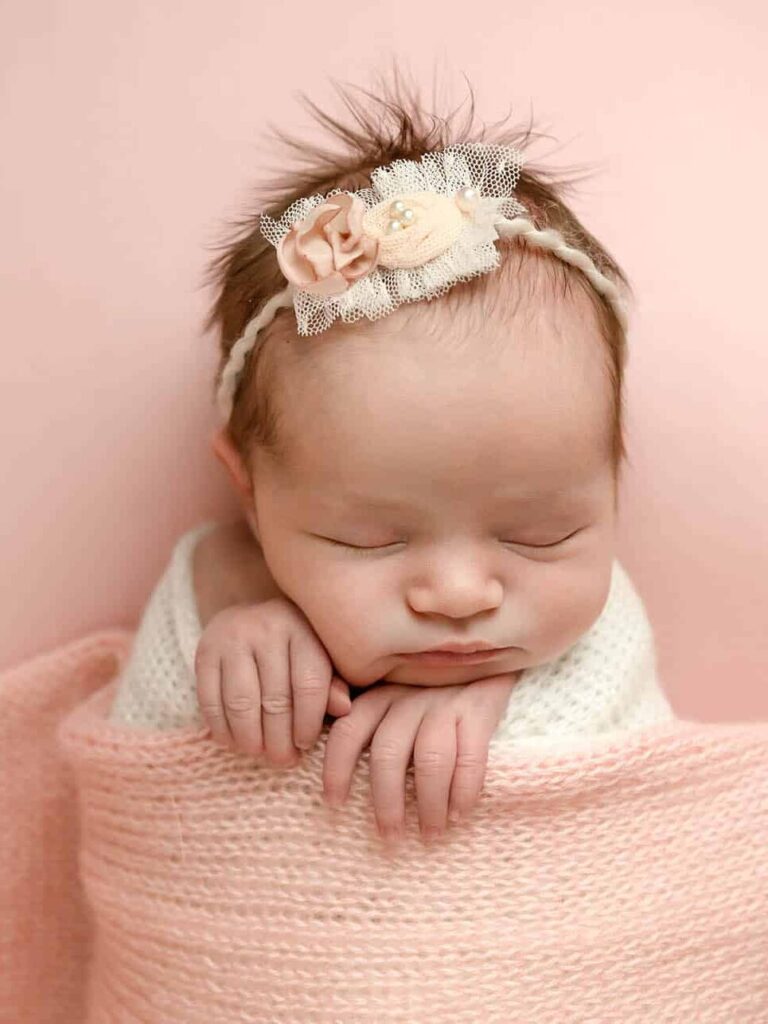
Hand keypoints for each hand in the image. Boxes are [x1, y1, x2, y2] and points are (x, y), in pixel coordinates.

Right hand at [194, 597, 351, 765]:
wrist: (250, 613)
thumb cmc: (294, 645)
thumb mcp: (322, 656)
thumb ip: (333, 683)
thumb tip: (344, 708)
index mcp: (302, 629)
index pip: (308, 685)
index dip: (308, 724)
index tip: (305, 744)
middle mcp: (266, 628)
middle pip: (274, 700)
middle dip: (279, 741)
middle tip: (283, 760)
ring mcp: (231, 638)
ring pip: (241, 704)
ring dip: (250, 740)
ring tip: (260, 754)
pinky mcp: (204, 652)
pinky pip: (210, 701)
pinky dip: (222, 730)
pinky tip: (234, 742)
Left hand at [321, 673, 517, 846]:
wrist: (482, 654)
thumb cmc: (428, 687)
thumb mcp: (391, 693)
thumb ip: (364, 719)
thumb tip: (321, 755)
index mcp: (379, 695)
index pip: (347, 730)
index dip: (336, 769)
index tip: (334, 804)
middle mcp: (408, 697)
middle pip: (388, 753)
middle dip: (387, 801)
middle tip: (390, 837)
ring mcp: (444, 702)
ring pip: (429, 759)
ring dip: (428, 803)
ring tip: (430, 834)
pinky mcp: (478, 711)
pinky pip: (470, 757)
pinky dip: (463, 790)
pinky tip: (460, 814)